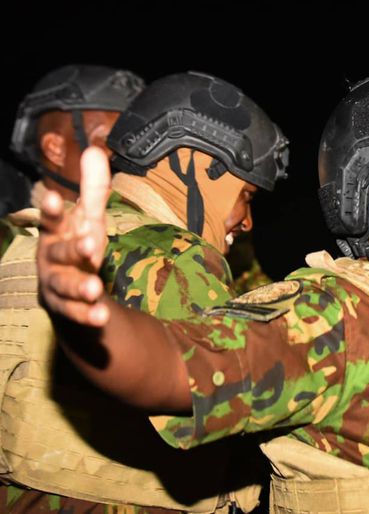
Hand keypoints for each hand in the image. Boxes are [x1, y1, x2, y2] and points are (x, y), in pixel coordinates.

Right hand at [37, 147, 110, 325]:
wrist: (71, 287)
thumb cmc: (77, 243)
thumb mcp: (89, 217)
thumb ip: (93, 190)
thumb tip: (95, 150)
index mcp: (56, 233)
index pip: (51, 219)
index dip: (51, 209)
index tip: (52, 196)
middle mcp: (51, 258)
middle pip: (59, 252)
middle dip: (73, 250)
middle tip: (91, 246)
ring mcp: (56, 284)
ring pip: (64, 285)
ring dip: (79, 288)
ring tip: (95, 290)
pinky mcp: (65, 308)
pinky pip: (75, 312)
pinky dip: (88, 314)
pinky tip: (101, 317)